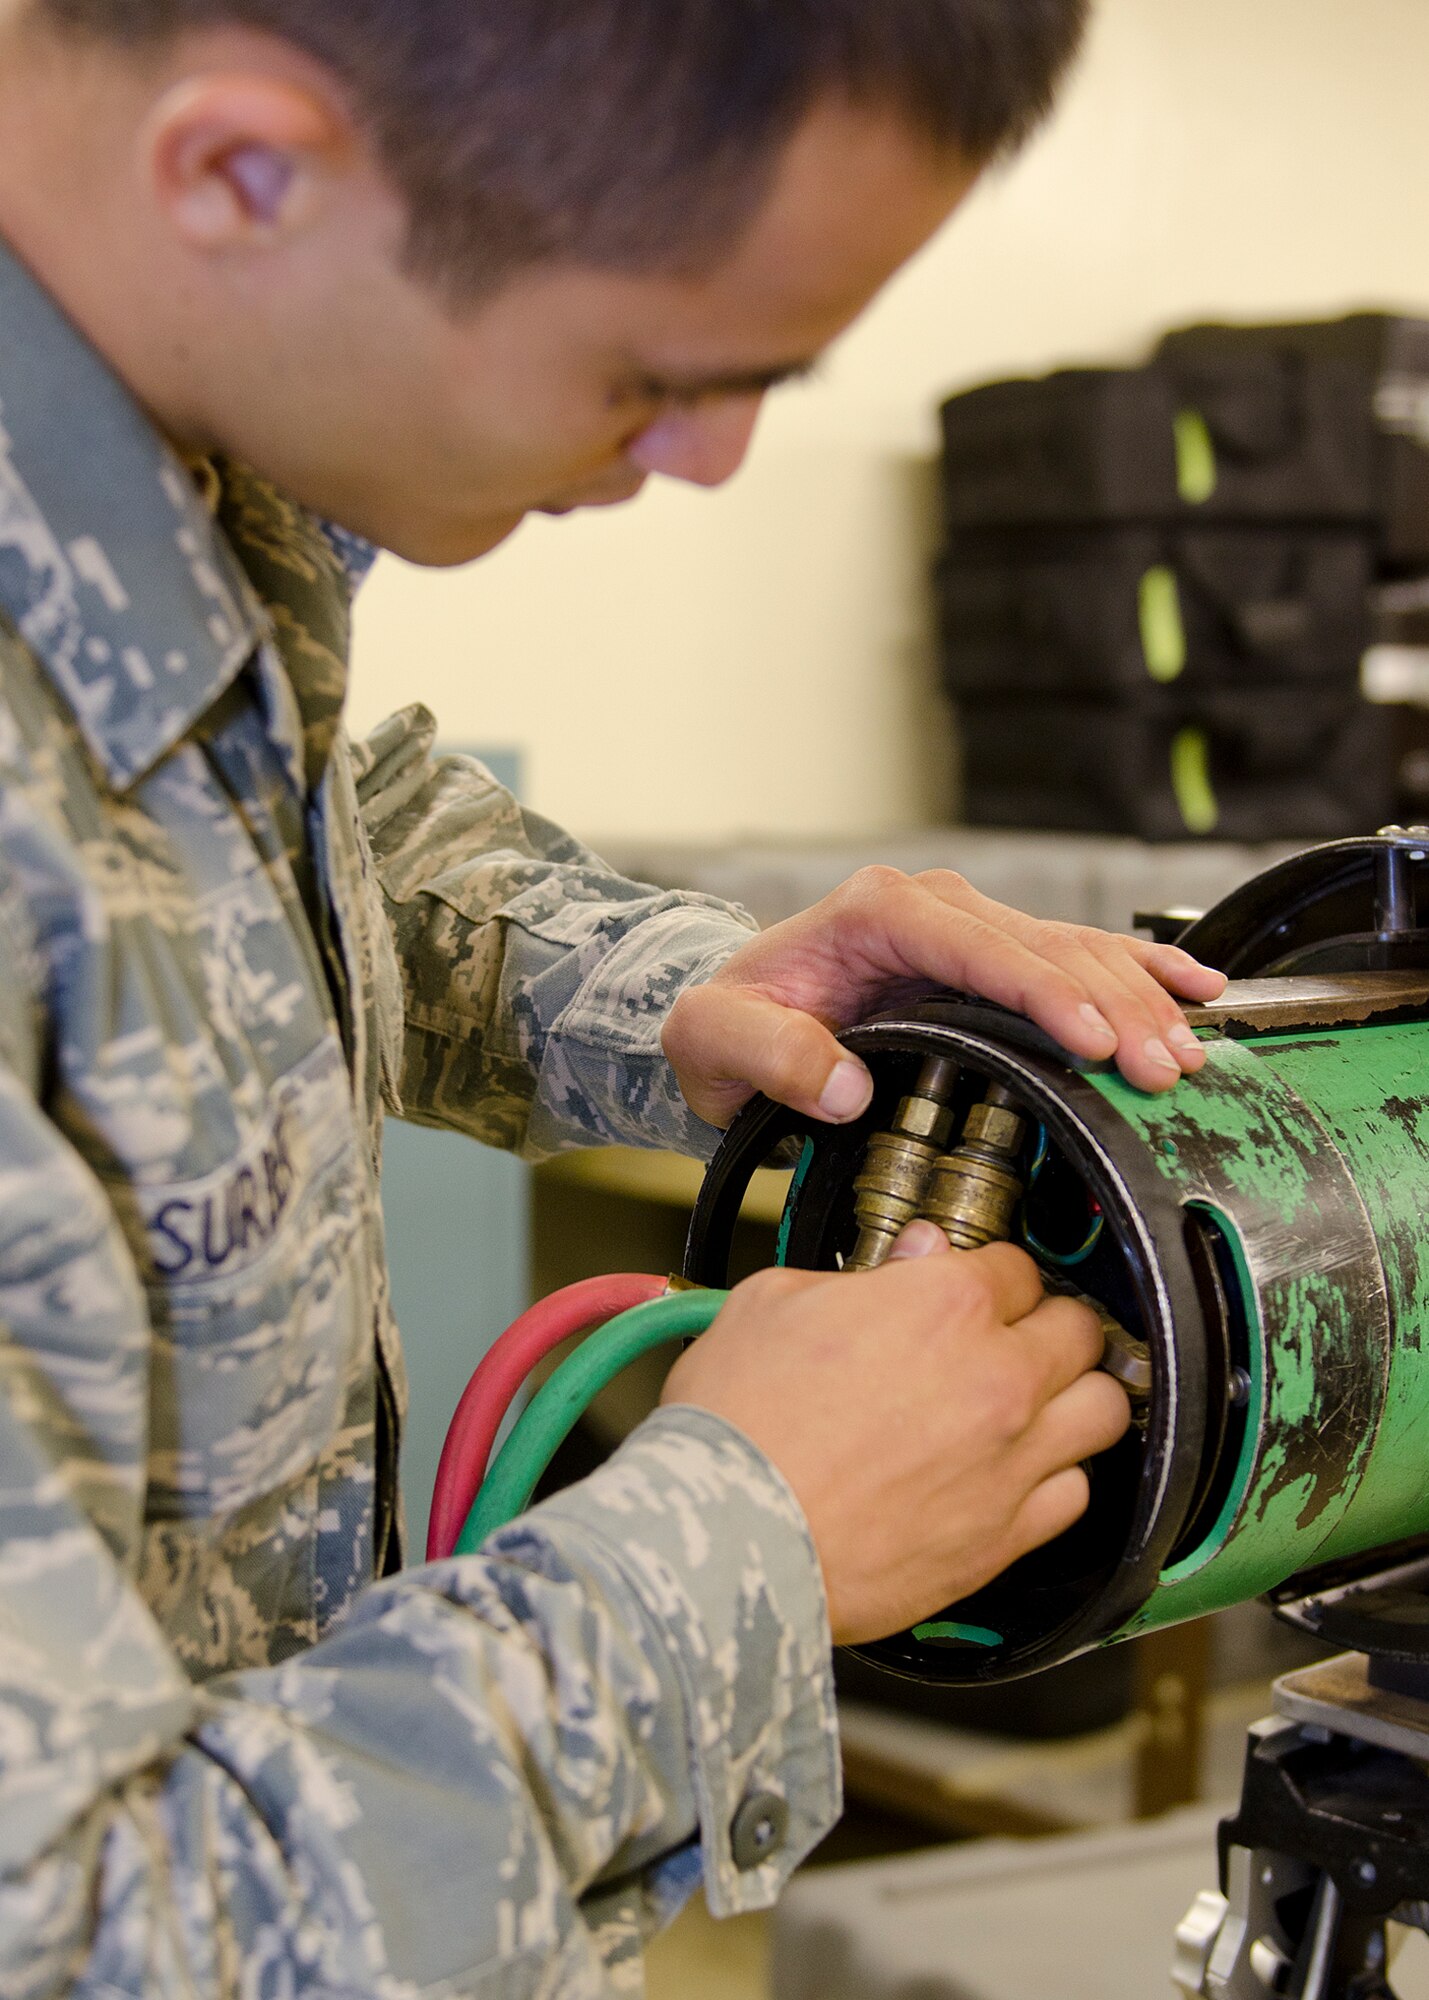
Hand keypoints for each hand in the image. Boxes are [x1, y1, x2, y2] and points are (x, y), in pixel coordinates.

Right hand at [661, 1225, 1130, 1645]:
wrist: (732, 1540)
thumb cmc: (738, 1423)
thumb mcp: (774, 1303)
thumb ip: (854, 1274)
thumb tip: (910, 1259)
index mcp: (945, 1303)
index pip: (1015, 1266)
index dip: (990, 1274)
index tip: (974, 1289)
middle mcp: (998, 1375)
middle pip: (1079, 1328)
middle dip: (1049, 1324)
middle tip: (1016, 1338)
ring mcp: (1011, 1459)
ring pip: (1103, 1408)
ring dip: (1076, 1396)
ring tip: (1041, 1401)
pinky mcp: (1006, 1536)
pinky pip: (1076, 1494)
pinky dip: (1058, 1478)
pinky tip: (1020, 1473)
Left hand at [663, 865, 1226, 1127]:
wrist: (734, 1015)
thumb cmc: (726, 1024)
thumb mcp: (714, 1041)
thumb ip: (769, 1057)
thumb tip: (844, 1085)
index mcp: (877, 911)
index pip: (977, 945)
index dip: (1041, 992)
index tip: (1092, 1042)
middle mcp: (934, 909)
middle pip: (1044, 949)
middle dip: (1112, 1008)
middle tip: (1162, 1069)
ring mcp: (971, 929)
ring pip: (1076, 953)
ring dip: (1139, 1000)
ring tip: (1188, 1053)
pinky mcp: (994, 959)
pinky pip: (1079, 960)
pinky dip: (1140, 974)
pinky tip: (1195, 991)